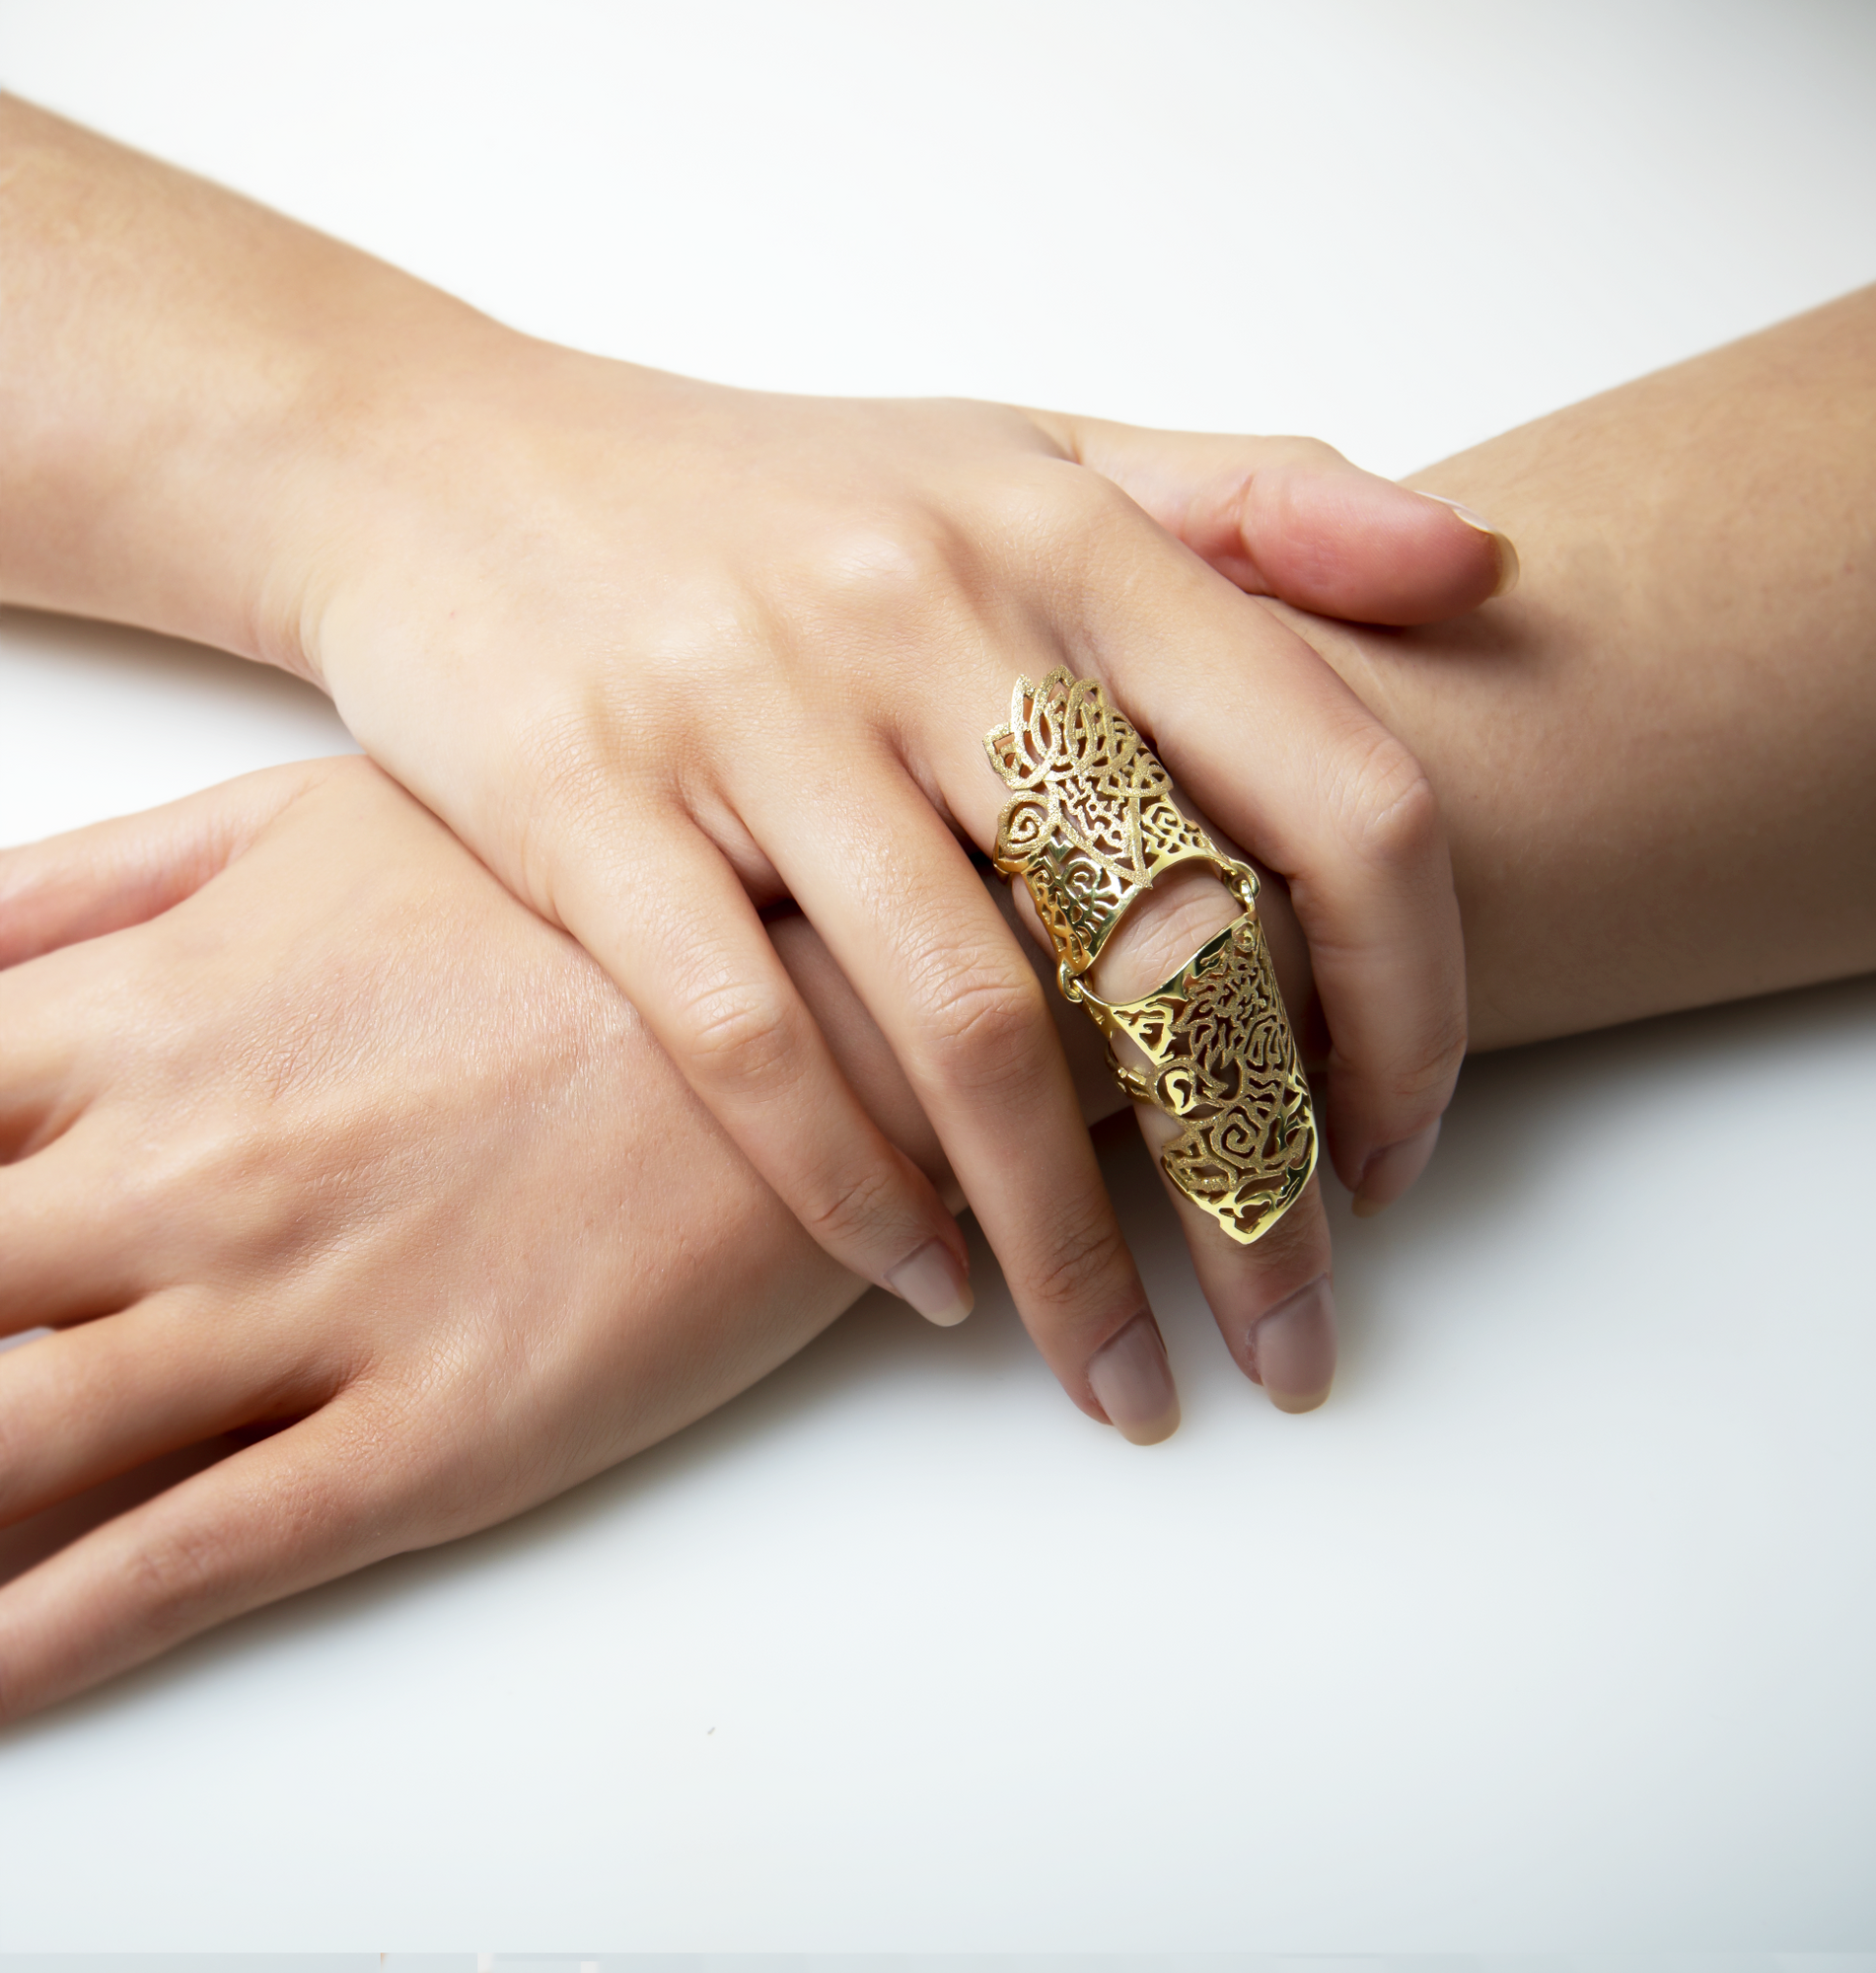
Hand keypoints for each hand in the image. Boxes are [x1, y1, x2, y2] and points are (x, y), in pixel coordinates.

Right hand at [0, 97, 1502, 1438]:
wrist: (442, 462)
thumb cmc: (774, 494)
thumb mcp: (1024, 452)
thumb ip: (1258, 503)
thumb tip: (1483, 565)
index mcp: (1071, 541)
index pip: (1340, 798)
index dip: (1410, 1006)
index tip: (1393, 1153)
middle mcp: (930, 619)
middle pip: (1170, 954)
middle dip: (1258, 1192)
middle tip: (1299, 1346)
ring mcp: (750, 714)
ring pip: (968, 1035)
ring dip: (1068, 1250)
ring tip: (1123, 1379)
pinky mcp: (588, 806)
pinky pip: (751, 1046)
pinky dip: (853, 1197)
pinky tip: (925, 1287)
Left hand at [0, 757, 888, 1719]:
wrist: (831, 1005)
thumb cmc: (582, 902)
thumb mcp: (325, 820)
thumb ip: (103, 887)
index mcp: (155, 1018)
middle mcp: (192, 1172)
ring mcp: (307, 1312)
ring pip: (3, 1448)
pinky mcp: (435, 1432)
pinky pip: (187, 1564)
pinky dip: (38, 1647)